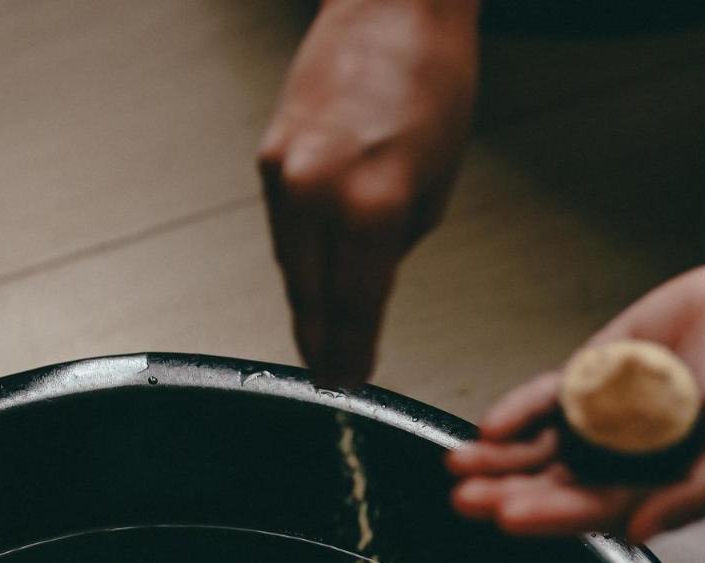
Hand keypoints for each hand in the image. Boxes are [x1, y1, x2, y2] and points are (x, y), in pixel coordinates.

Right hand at [259, 0, 478, 383]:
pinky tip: (306, 284)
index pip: (355, 308)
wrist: (392, 8)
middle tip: (327, 381)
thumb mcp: (435, 190)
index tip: (349, 383)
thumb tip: (365, 284)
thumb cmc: (430, 86)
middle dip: (321, 345)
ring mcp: (285, 174)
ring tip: (316, 345)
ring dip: (305, 308)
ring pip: (290, 267)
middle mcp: (318, 194)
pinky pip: (283, 230)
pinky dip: (296, 263)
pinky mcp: (270, 157)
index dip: (351, 354)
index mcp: (371, 209)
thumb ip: (394, 248)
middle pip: (311, 298)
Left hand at [446, 261, 704, 541]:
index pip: (592, 511)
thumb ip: (693, 495)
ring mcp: (598, 420)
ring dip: (497, 461)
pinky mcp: (587, 381)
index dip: (549, 516)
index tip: (510, 517)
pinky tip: (488, 426)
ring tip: (457, 467)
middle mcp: (619, 460)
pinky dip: (516, 411)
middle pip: (553, 486)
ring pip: (538, 450)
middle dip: (508, 494)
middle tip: (467, 501)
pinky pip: (544, 401)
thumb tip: (640, 535)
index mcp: (655, 486)